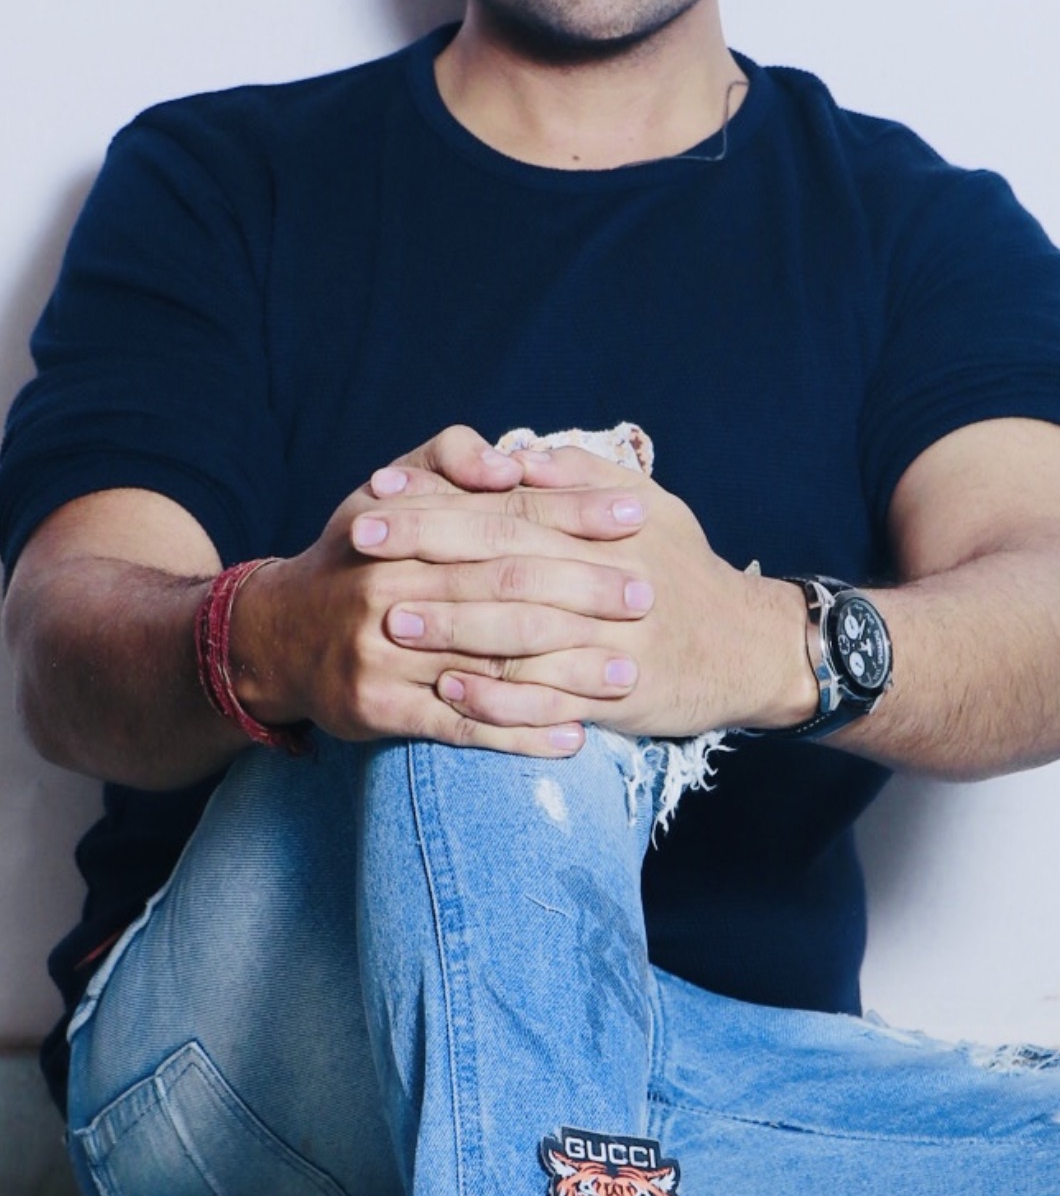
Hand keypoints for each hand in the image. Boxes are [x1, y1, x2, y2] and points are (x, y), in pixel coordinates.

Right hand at [228, 426, 655, 752]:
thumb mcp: (387, 490)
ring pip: (488, 660)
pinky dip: (519, 735)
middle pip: (504, 586)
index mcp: (402, 527)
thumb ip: (448, 457)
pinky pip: (460, 726)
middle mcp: (391, 586)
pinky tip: (573, 737)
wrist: (278, 636)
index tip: (635, 514)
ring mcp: (382, 652)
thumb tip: (509, 461)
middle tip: (646, 595)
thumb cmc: (357, 557)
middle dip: (582, 590)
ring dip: (565, 672)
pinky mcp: (378, 709)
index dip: (571, 511)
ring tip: (628, 674)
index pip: (502, 514)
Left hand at [379, 441, 817, 739]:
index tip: (377, 495)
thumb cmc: (685, 569)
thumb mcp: (646, 504)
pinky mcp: (618, 697)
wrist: (751, 648)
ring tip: (387, 621)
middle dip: (425, 554)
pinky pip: (548, 699)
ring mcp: (610, 641)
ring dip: (450, 627)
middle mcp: (604, 579)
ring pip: (519, 632)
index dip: (438, 500)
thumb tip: (516, 454)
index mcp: (602, 526)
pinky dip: (497, 696)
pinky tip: (447, 692)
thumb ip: (579, 476)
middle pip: (502, 562)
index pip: (506, 507)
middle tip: (359, 549)